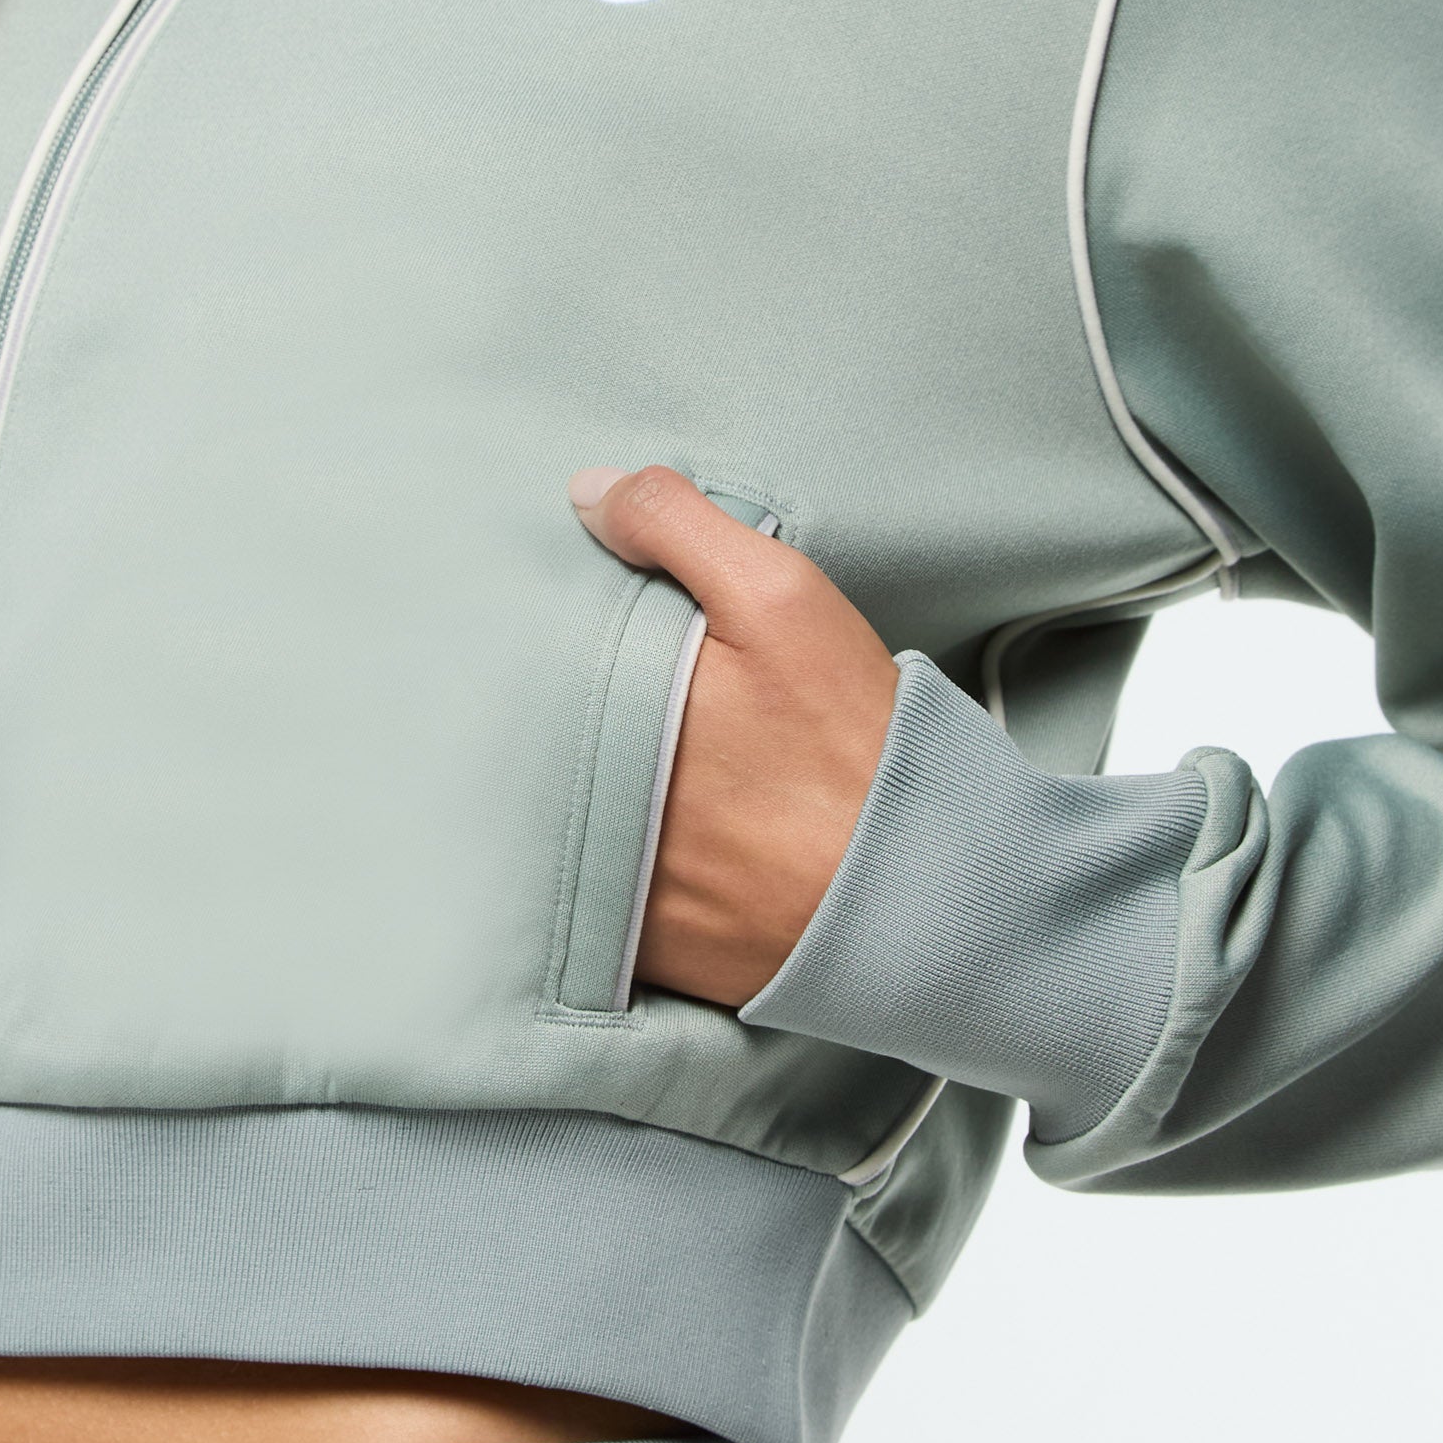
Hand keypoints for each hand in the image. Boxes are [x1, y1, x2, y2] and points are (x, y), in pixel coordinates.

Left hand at [566, 467, 898, 1008]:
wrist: (920, 890)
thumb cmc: (852, 740)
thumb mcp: (781, 601)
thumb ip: (677, 528)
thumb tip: (585, 493)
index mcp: (609, 708)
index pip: (522, 660)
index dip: (524, 635)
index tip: (536, 621)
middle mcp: (590, 804)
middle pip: (532, 744)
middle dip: (542, 717)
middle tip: (569, 695)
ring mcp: (609, 887)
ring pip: (554, 822)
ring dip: (564, 794)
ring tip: (604, 768)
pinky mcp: (640, 949)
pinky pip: (594, 902)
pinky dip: (605, 870)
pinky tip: (643, 843)